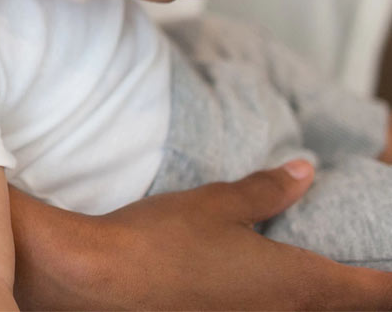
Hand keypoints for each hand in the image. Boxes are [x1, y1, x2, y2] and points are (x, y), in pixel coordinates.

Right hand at [10, 161, 391, 309]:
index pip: (373, 294)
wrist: (104, 280)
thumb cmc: (164, 239)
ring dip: (317, 297)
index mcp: (297, 285)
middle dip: (358, 291)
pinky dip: (280, 301)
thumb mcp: (218, 204)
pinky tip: (255, 282)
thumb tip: (307, 172)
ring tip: (309, 271)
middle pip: (341, 309)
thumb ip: (267, 190)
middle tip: (358, 265)